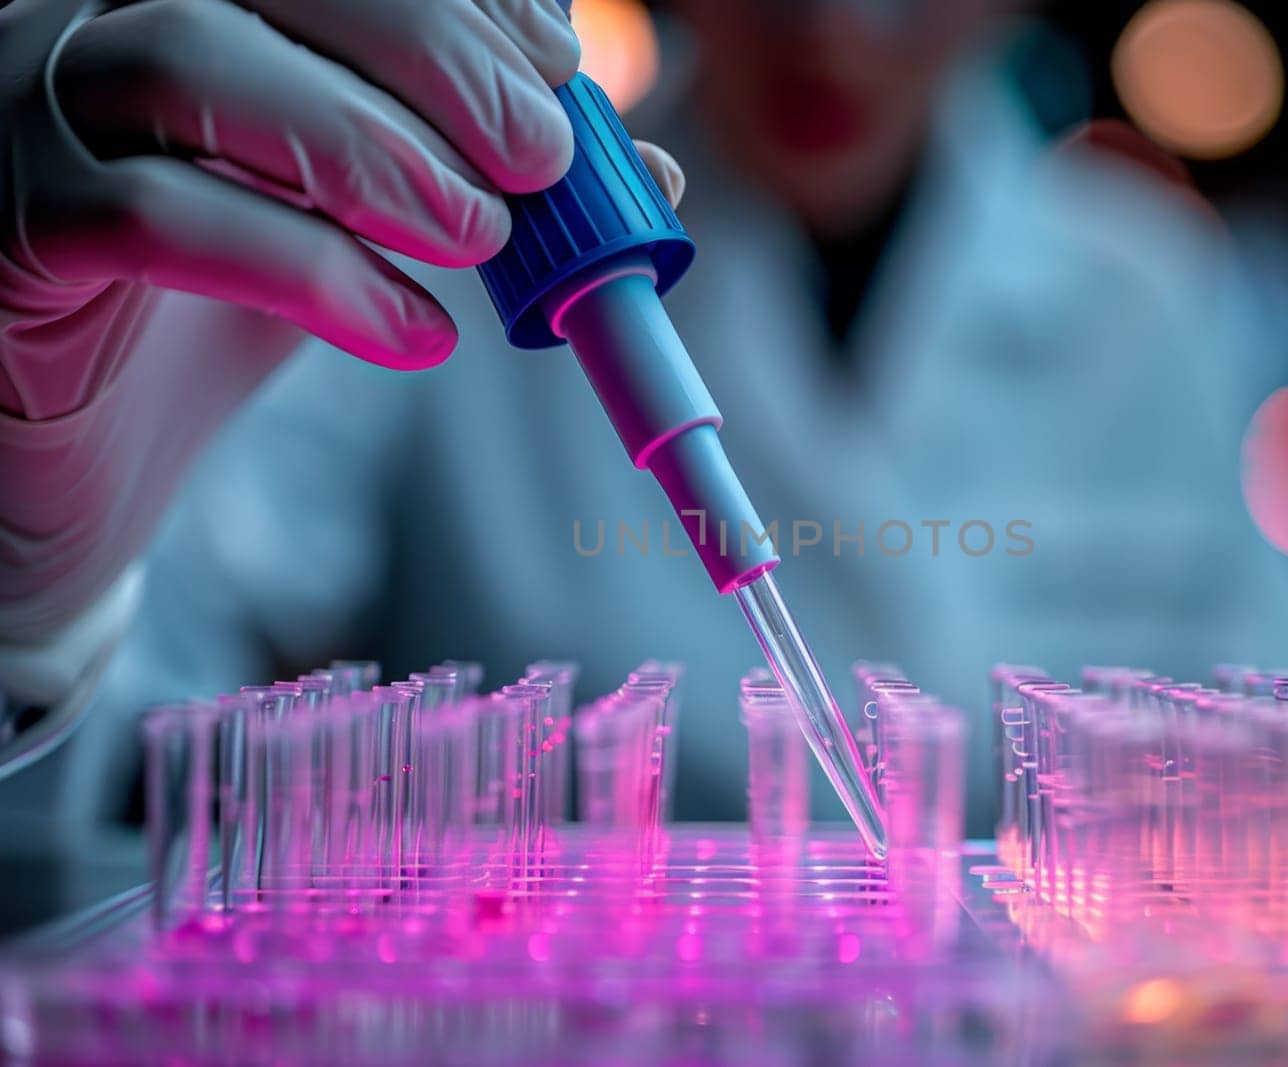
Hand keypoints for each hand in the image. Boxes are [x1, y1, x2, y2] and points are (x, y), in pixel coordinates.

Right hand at [0, 0, 678, 642]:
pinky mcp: (9, 227)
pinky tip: (408, 331)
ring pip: (198, 58)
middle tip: (536, 156)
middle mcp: (100, 22)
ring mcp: (31, 111)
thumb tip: (650, 168)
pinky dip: (309, 268)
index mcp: (201, 3)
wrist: (85, 465)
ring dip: (373, 148)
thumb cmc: (219, 319)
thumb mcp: (370, 230)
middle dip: (432, 51)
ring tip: (478, 239)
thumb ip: (485, 182)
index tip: (557, 67)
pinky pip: (154, 217)